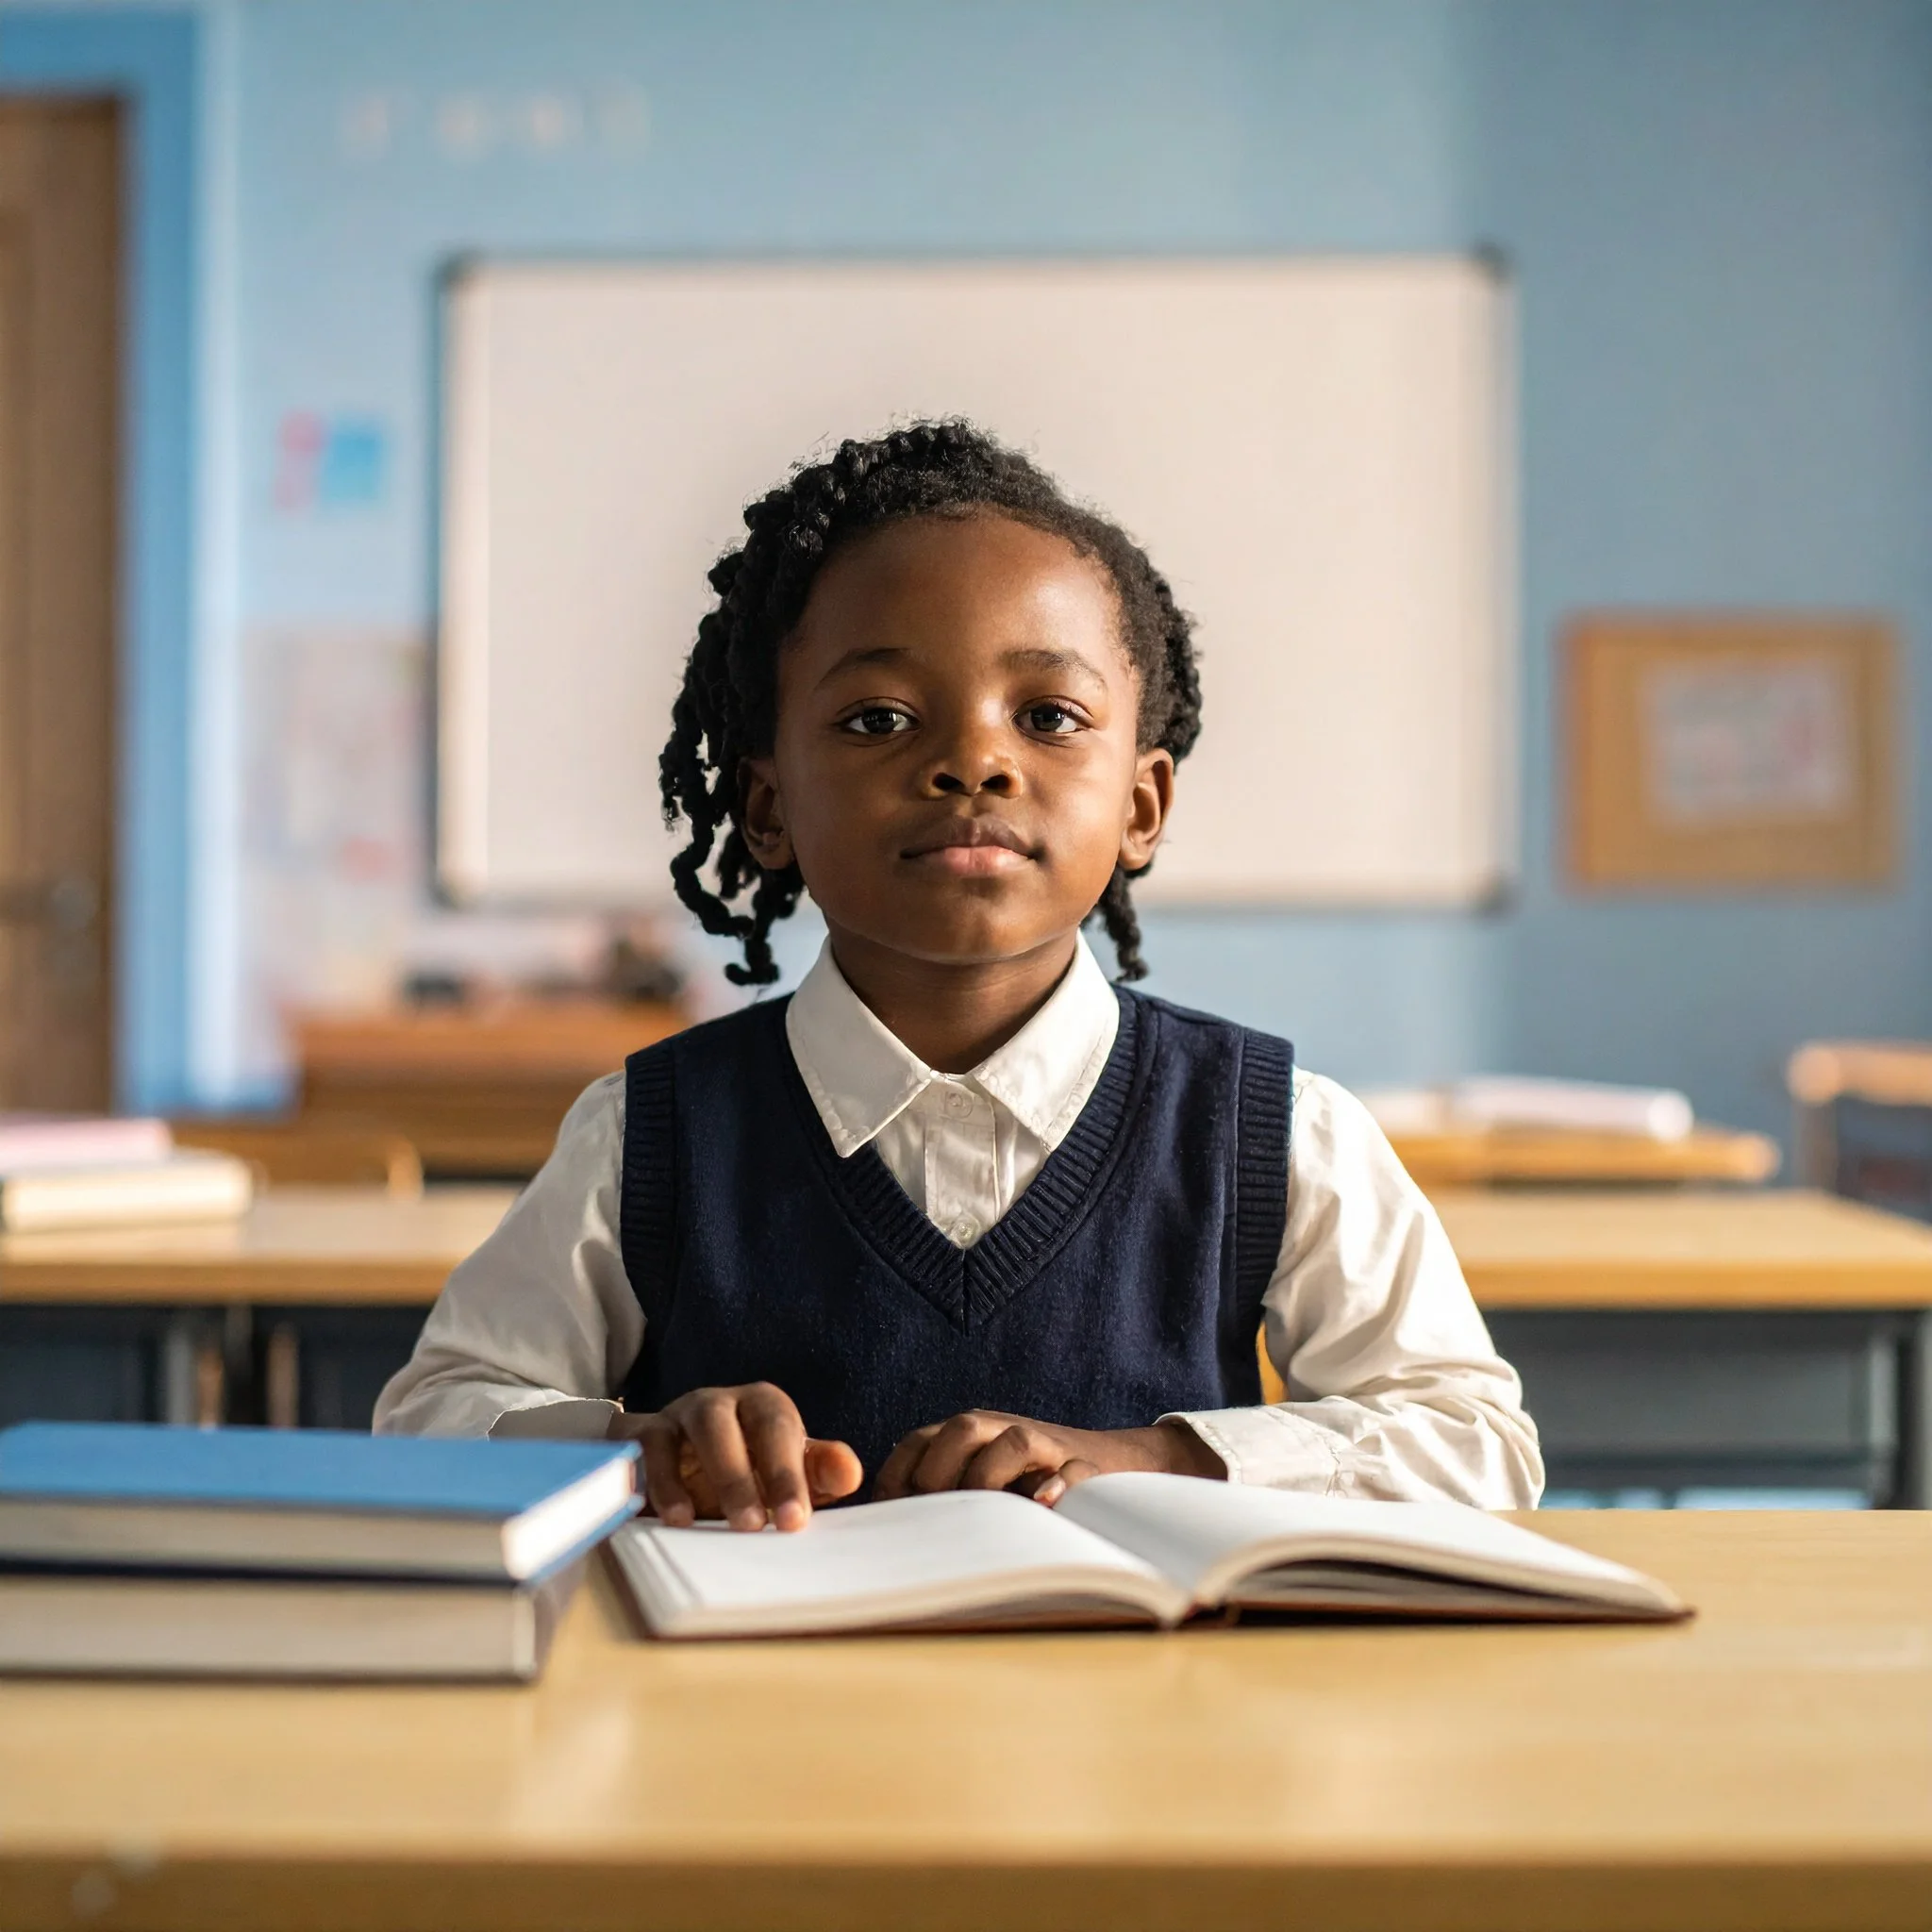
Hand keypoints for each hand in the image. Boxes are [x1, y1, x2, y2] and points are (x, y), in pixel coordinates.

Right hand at [610, 1383, 861, 1532]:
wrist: (685, 1455)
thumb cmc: (752, 1464)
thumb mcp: (790, 1466)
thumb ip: (821, 1470)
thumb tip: (850, 1472)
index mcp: (762, 1406)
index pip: (777, 1429)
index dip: (786, 1473)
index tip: (795, 1521)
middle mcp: (716, 1404)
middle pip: (721, 1424)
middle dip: (736, 1476)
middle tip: (751, 1527)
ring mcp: (673, 1419)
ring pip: (671, 1435)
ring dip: (679, 1479)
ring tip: (689, 1523)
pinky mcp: (638, 1439)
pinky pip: (636, 1454)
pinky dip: (643, 1482)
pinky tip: (656, 1517)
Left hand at [874, 1411, 1224, 1507]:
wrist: (1109, 1462)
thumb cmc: (1025, 1486)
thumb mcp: (978, 1486)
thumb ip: (937, 1500)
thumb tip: (882, 1539)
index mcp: (967, 1437)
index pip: (918, 1442)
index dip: (896, 1477)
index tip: (885, 1516)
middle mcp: (1002, 1432)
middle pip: (963, 1428)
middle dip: (939, 1472)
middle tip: (931, 1517)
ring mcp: (1044, 1446)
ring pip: (1014, 1439)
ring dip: (990, 1475)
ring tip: (980, 1511)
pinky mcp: (1084, 1466)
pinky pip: (1074, 1469)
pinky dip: (1059, 1485)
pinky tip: (1045, 1504)